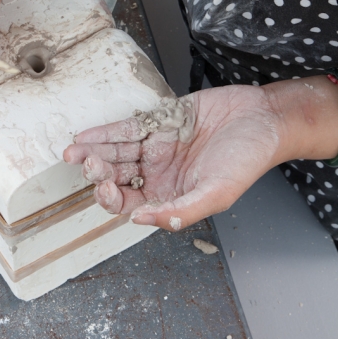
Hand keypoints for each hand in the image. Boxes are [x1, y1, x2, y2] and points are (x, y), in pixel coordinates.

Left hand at [63, 86, 283, 230]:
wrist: (263, 117)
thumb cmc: (248, 158)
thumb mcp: (218, 193)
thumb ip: (180, 211)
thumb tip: (140, 220)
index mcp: (169, 195)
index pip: (128, 203)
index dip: (110, 199)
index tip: (103, 188)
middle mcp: (157, 173)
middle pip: (116, 177)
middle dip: (97, 172)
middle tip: (88, 164)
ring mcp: (154, 147)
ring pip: (115, 153)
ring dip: (93, 152)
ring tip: (74, 152)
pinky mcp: (156, 121)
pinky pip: (123, 129)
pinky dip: (103, 133)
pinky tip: (85, 136)